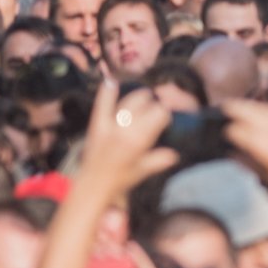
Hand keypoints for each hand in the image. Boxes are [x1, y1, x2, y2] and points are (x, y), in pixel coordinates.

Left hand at [80, 77, 181, 192]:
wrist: (92, 184)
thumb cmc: (119, 180)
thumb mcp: (142, 171)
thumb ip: (159, 160)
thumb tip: (174, 154)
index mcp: (138, 140)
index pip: (159, 114)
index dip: (165, 114)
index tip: (166, 119)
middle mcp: (125, 129)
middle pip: (146, 104)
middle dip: (154, 104)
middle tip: (156, 110)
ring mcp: (110, 124)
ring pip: (129, 101)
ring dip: (139, 97)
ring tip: (144, 99)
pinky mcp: (97, 123)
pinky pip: (103, 102)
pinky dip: (108, 91)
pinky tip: (113, 82)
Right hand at [220, 96, 267, 192]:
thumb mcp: (260, 175)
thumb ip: (244, 162)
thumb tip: (228, 152)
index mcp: (267, 151)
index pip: (246, 135)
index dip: (233, 131)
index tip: (225, 131)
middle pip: (255, 117)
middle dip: (239, 109)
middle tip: (225, 106)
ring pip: (266, 111)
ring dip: (251, 106)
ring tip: (238, 105)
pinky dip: (265, 108)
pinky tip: (256, 108)